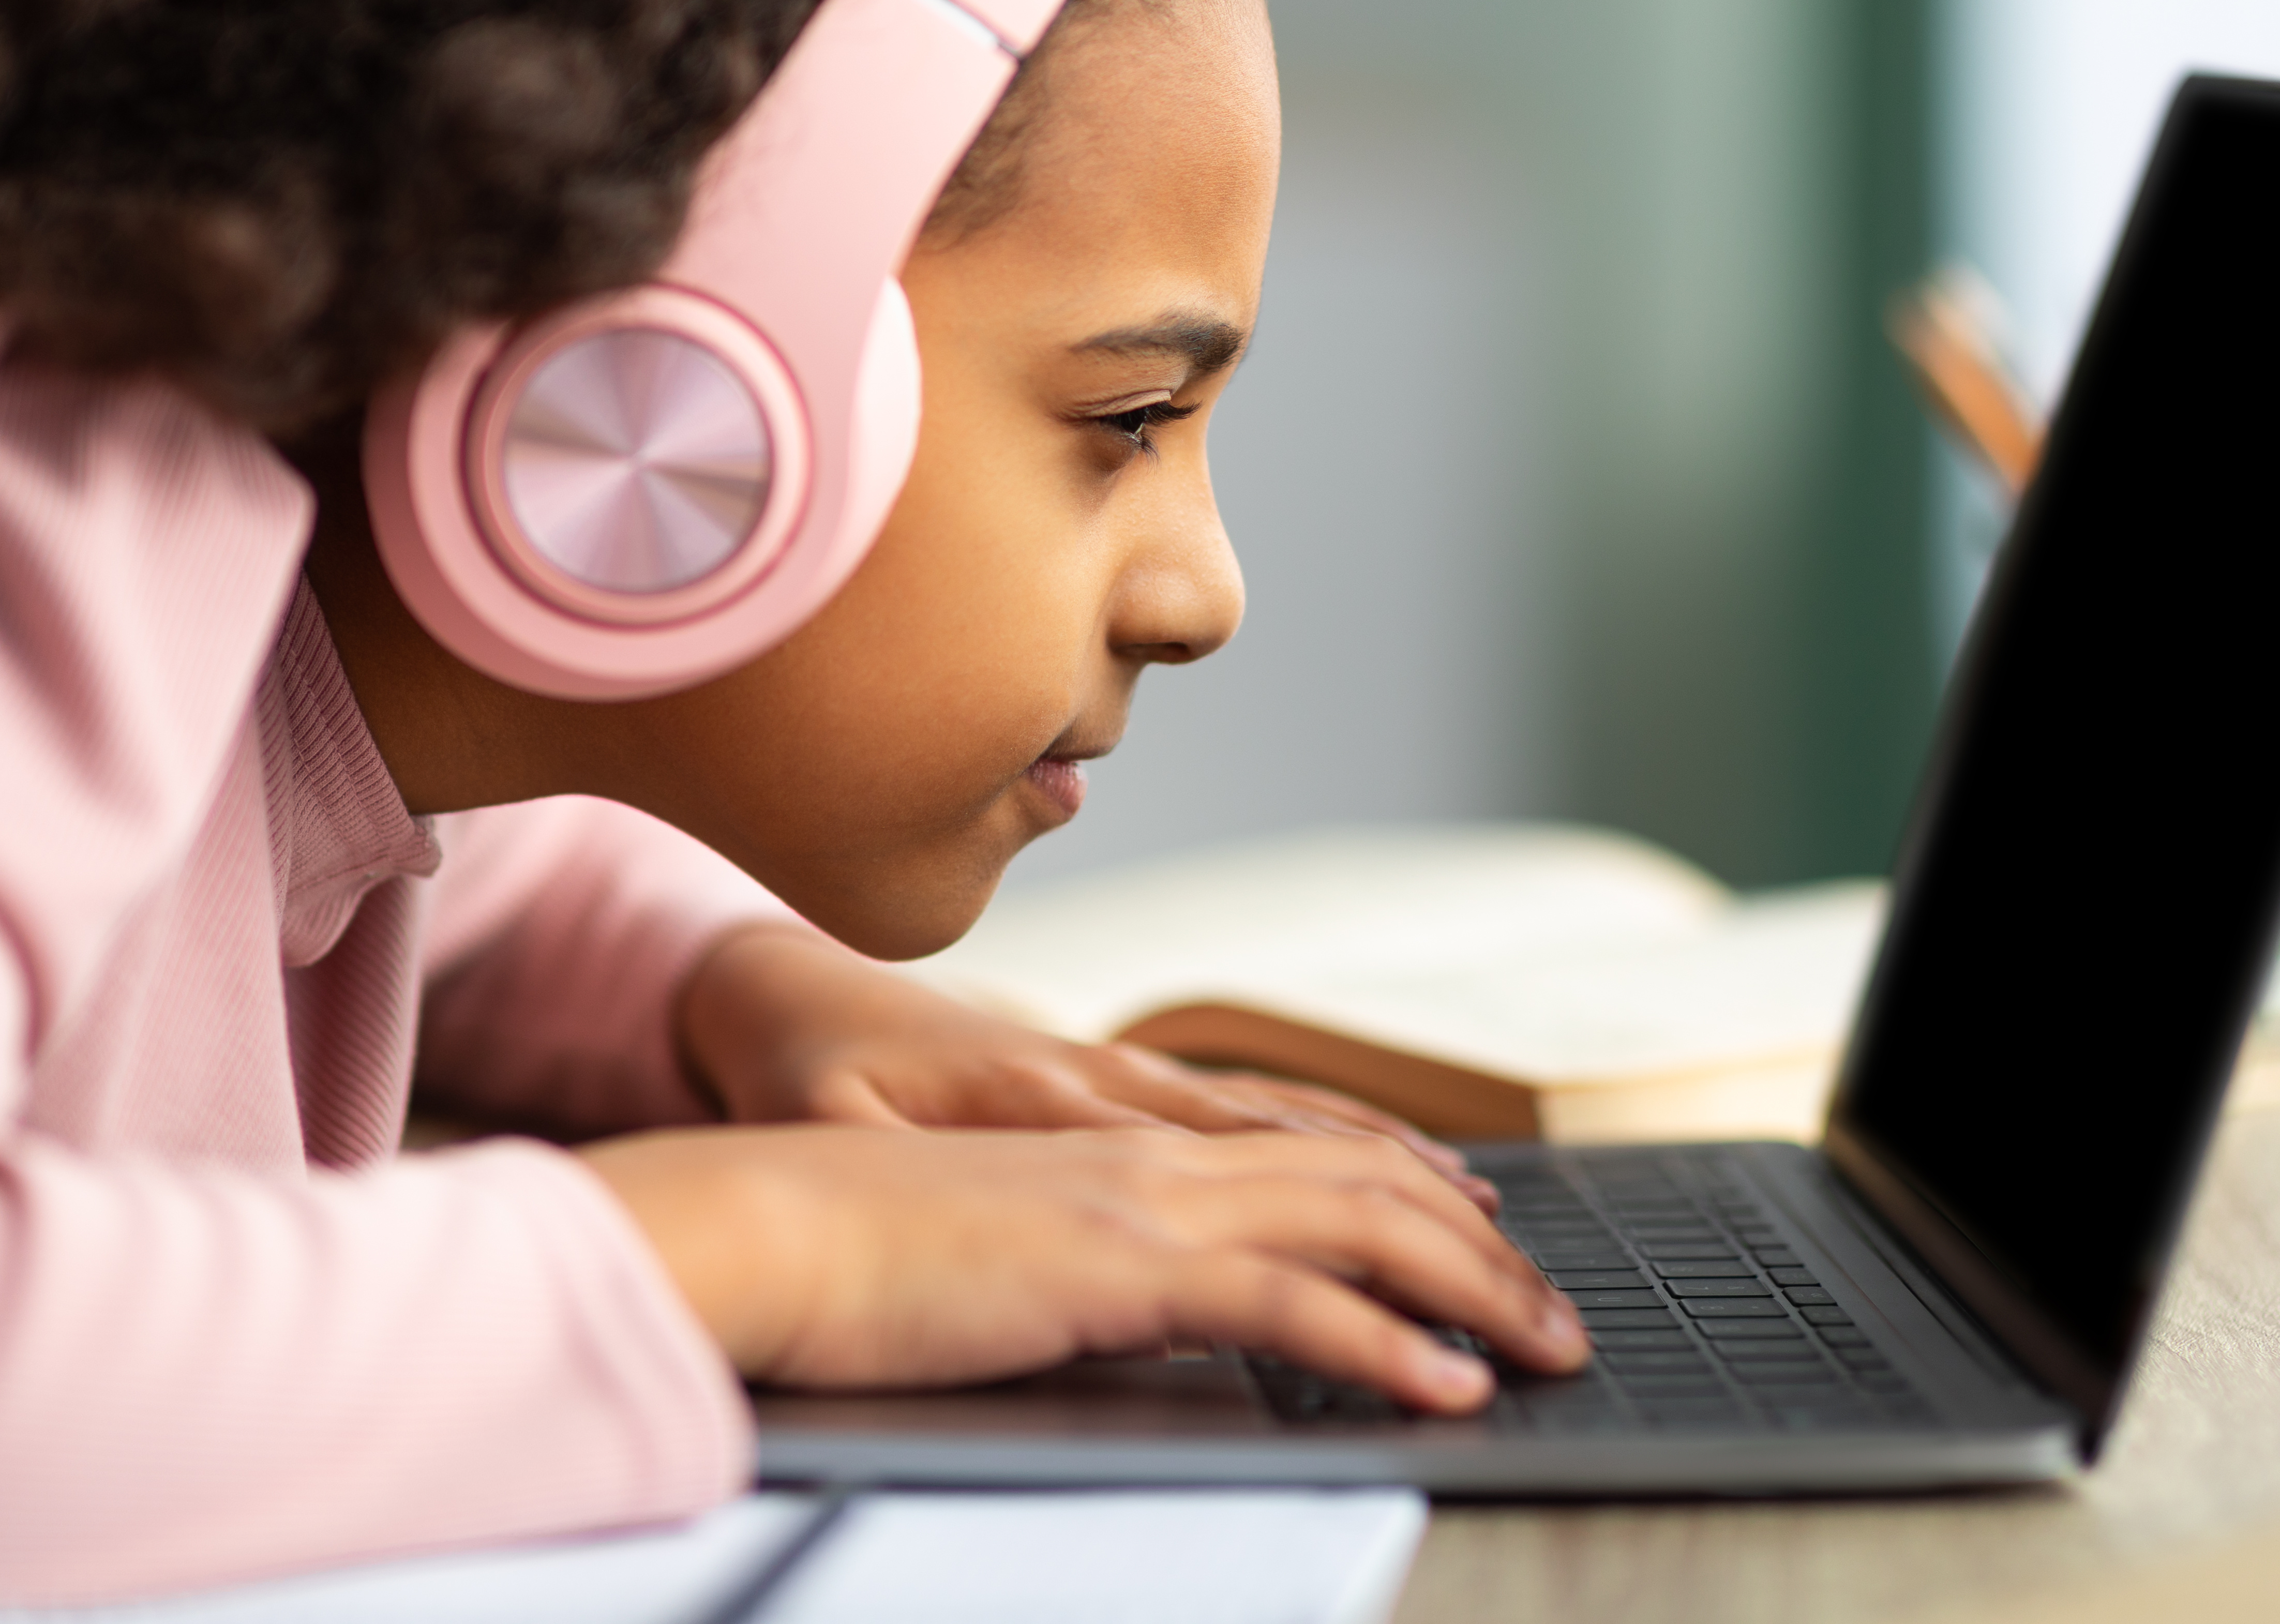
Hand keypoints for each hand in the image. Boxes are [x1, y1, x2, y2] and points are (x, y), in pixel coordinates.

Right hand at [581, 1121, 1587, 1411]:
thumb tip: (1132, 1298)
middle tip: (1558, 1316)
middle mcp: (1152, 1157)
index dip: (1408, 1190)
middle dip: (1478, 1251)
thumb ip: (1073, 1258)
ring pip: (1354, 1229)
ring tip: (1548, 1349)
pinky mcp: (1117, 1266)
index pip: (1304, 1156)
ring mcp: (1141, 1203)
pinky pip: (1287, 1304)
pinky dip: (1381, 1344)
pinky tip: (1445, 1385)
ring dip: (1469, 1291)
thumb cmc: (846, 1242)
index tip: (1486, 1243)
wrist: (757, 1215)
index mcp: (1121, 1147)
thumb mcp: (991, 1242)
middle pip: (1362, 1185)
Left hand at [674, 925, 1489, 1202]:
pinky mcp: (1110, 1080)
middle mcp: (1105, 1080)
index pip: (1218, 1169)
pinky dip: (1332, 1138)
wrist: (771, 989)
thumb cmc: (796, 1075)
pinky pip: (1248, 1109)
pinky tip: (1390, 1166)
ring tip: (1487, 1214)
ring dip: (1392, 1170)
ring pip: (1286, 1120)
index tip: (1414, 1289)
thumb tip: (947, 1200)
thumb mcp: (824, 1130)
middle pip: (1290, 1146)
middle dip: (1409, 1211)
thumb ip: (893, 1167)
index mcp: (1046, 1098)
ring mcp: (1118, 1076)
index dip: (1321, 1229)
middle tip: (1508, 1272)